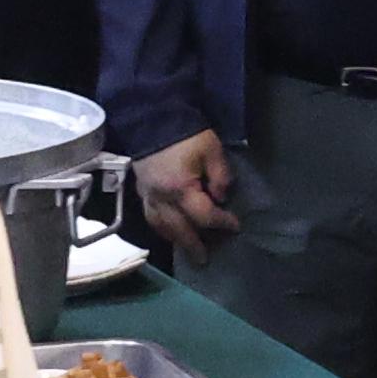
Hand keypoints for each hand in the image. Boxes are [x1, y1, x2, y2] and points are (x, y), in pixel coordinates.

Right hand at [134, 131, 236, 249]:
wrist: (153, 118)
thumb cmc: (186, 134)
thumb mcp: (212, 150)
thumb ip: (220, 176)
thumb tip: (221, 198)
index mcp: (180, 188)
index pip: (204, 215)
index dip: (221, 222)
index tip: (235, 226)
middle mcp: (162, 198)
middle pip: (179, 229)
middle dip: (194, 245)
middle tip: (204, 260)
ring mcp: (148, 196)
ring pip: (161, 226)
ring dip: (175, 240)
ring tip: (187, 250)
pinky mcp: (141, 191)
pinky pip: (150, 216)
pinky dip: (161, 228)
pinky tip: (169, 232)